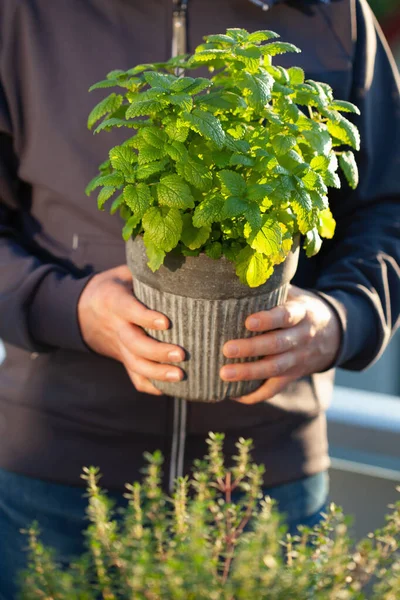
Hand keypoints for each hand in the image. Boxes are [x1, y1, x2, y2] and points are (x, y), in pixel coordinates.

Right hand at [78, 265, 184, 394]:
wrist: (84, 310)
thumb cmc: (115, 286)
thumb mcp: (124, 272)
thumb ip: (147, 272)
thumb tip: (181, 262)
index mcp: (113, 300)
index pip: (129, 310)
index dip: (145, 317)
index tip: (166, 322)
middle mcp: (115, 326)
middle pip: (133, 343)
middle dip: (157, 352)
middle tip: (181, 354)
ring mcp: (118, 346)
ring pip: (134, 364)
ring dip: (157, 373)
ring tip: (181, 376)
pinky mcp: (123, 359)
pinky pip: (134, 377)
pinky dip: (150, 385)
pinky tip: (169, 389)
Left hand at [220, 285, 340, 404]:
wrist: (332, 334)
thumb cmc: (300, 308)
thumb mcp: (294, 294)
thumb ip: (272, 288)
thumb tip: (239, 276)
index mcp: (302, 313)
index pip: (286, 316)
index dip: (268, 320)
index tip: (248, 321)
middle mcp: (302, 338)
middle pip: (277, 345)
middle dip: (251, 348)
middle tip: (227, 349)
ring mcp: (298, 359)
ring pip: (275, 368)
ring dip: (249, 373)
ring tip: (224, 374)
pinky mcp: (293, 375)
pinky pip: (275, 388)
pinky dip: (256, 395)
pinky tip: (235, 396)